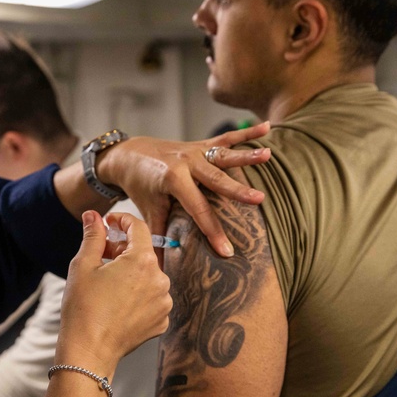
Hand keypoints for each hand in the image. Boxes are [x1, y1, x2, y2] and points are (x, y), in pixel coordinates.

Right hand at [57, 211, 171, 374]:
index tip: (108, 223)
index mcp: (142, 261)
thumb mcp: (83, 265)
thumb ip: (93, 235)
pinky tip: (117, 302)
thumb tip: (93, 215)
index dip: (121, 220)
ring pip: (148, 276)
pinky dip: (137, 294)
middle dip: (123, 249)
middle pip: (143, 252)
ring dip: (130, 273)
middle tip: (100, 256)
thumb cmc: (83, 308)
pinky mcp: (162, 320)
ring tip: (107, 283)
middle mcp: (160, 279)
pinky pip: (151, 297)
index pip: (138, 227)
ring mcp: (164, 302)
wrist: (88, 352)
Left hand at [95, 122, 271, 256]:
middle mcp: (186, 162)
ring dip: (246, 155)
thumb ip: (157, 237)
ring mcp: (195, 150)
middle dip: (237, 191)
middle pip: (216, 179)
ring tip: (268, 155)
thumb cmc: (139, 185)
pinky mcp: (201, 144)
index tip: (228, 251)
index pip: (198, 209)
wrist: (129, 154)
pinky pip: (225, 139)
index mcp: (172, 179)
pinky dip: (247, 133)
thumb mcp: (147, 210)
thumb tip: (160, 269)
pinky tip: (267, 127)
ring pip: (223, 154)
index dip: (213, 232)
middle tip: (259, 200)